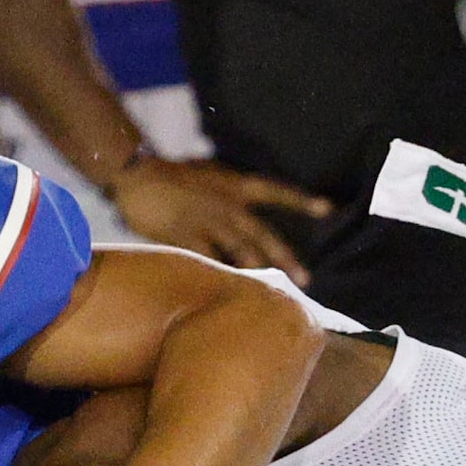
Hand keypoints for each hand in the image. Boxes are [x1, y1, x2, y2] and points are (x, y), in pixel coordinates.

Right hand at [110, 157, 329, 284]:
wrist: (137, 173)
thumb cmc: (173, 176)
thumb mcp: (210, 177)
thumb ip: (231, 195)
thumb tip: (248, 214)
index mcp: (234, 185)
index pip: (275, 191)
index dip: (301, 200)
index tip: (327, 209)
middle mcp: (226, 202)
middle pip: (261, 232)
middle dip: (285, 256)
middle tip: (305, 279)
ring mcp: (206, 218)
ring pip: (238, 247)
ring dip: (257, 270)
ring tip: (272, 290)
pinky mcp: (184, 233)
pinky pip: (206, 258)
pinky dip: (219, 275)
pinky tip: (229, 292)